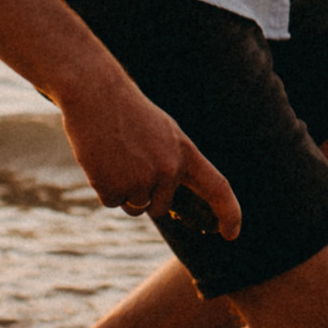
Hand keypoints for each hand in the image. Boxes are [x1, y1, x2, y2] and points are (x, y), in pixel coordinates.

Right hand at [56, 58, 241, 238]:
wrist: (96, 93)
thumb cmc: (129, 113)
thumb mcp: (163, 133)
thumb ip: (172, 163)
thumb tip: (167, 200)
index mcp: (185, 153)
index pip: (218, 187)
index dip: (229, 213)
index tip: (232, 234)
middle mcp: (168, 170)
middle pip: (160, 206)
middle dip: (145, 195)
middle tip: (129, 161)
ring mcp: (142, 180)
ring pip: (134, 207)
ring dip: (122, 190)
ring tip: (114, 157)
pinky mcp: (114, 186)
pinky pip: (111, 202)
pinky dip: (103, 187)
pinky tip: (100, 161)